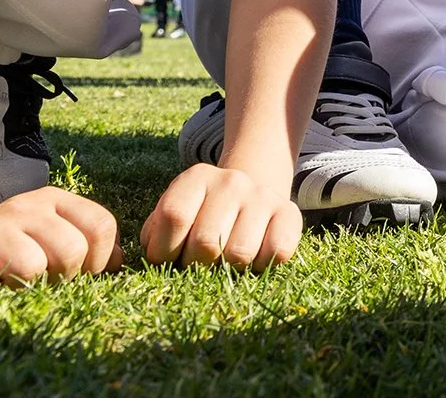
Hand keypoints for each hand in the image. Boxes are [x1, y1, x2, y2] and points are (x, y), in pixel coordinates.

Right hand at [0, 188, 120, 285]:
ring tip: (9, 281)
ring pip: (32, 267)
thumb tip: (119, 263)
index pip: (101, 225)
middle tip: (42, 282)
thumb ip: (87, 244)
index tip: (80, 273)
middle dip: (64, 278)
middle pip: (71, 250)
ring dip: (24, 286)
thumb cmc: (7, 248)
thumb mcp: (50, 236)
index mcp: (53, 200)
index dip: (98, 259)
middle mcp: (24, 206)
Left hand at [140, 163, 300, 269]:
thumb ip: (156, 231)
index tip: (167, 258)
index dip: (164, 249)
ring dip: (228, 268)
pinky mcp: (290, 214)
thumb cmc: (202, 216)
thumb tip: (155, 254)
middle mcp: (232, 181)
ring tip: (226, 258)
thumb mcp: (176, 212)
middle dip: (196, 264)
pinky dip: (261, 265)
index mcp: (197, 177)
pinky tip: (254, 256)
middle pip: (206, 242)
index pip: (174, 216)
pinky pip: (276, 253)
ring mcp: (263, 196)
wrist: (251, 195)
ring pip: (239, 254)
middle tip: (200, 260)